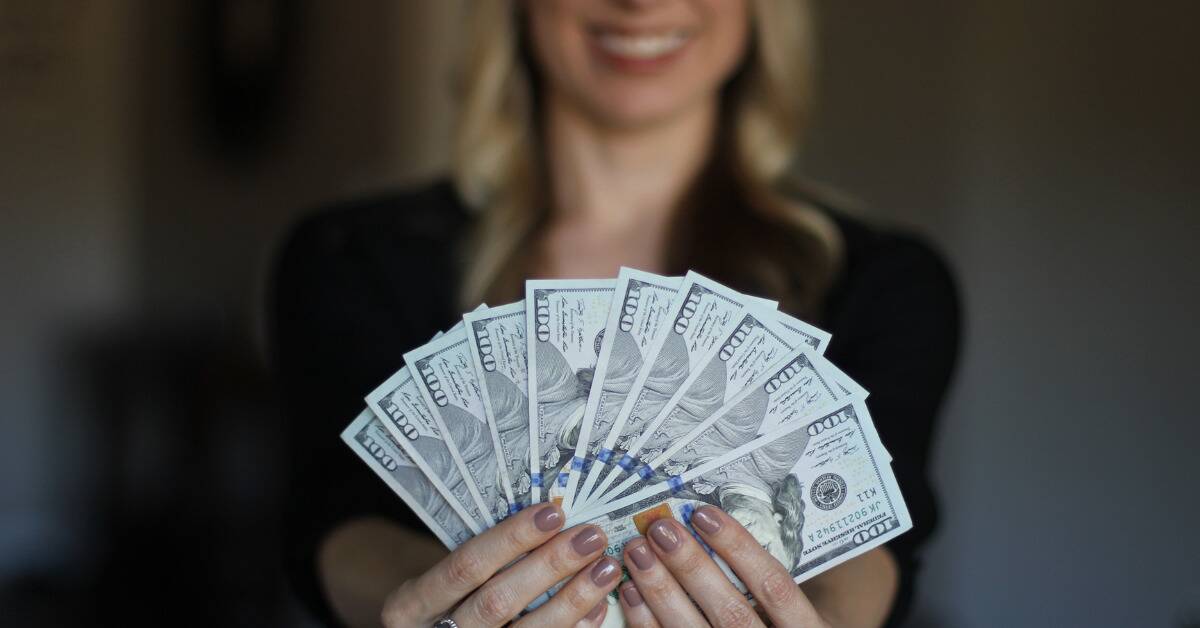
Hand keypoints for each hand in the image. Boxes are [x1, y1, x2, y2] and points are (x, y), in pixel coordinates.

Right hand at [382, 503, 620, 626]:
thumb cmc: (441, 604)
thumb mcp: (439, 583)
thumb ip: (481, 560)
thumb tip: (548, 519)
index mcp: (410, 606)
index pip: (465, 565)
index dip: (510, 539)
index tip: (553, 513)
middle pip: (498, 601)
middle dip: (550, 566)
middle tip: (591, 536)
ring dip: (572, 600)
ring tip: (604, 568)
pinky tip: (596, 607)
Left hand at [617, 505, 830, 627]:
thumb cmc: (788, 627)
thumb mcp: (808, 610)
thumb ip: (781, 580)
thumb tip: (722, 525)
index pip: (774, 586)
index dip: (739, 548)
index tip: (704, 514)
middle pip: (730, 611)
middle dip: (691, 566)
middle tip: (661, 529)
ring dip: (661, 589)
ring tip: (639, 551)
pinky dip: (646, 621)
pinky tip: (631, 592)